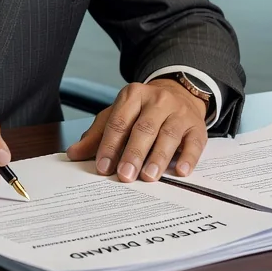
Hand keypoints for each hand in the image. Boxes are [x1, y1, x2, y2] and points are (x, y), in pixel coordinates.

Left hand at [65, 80, 207, 183]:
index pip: (119, 121)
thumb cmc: (143, 111)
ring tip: (148, 176)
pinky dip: (188, 158)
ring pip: (168, 135)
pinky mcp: (197, 126)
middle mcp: (157, 100)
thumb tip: (74, 154)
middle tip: (125, 175)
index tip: (103, 167)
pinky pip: (194, 143)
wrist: (179, 93)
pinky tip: (180, 171)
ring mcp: (179, 112)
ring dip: (158, 157)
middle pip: (144, 128)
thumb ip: (97, 135)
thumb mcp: (118, 115)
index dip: (110, 145)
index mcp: (133, 95)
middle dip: (133, 153)